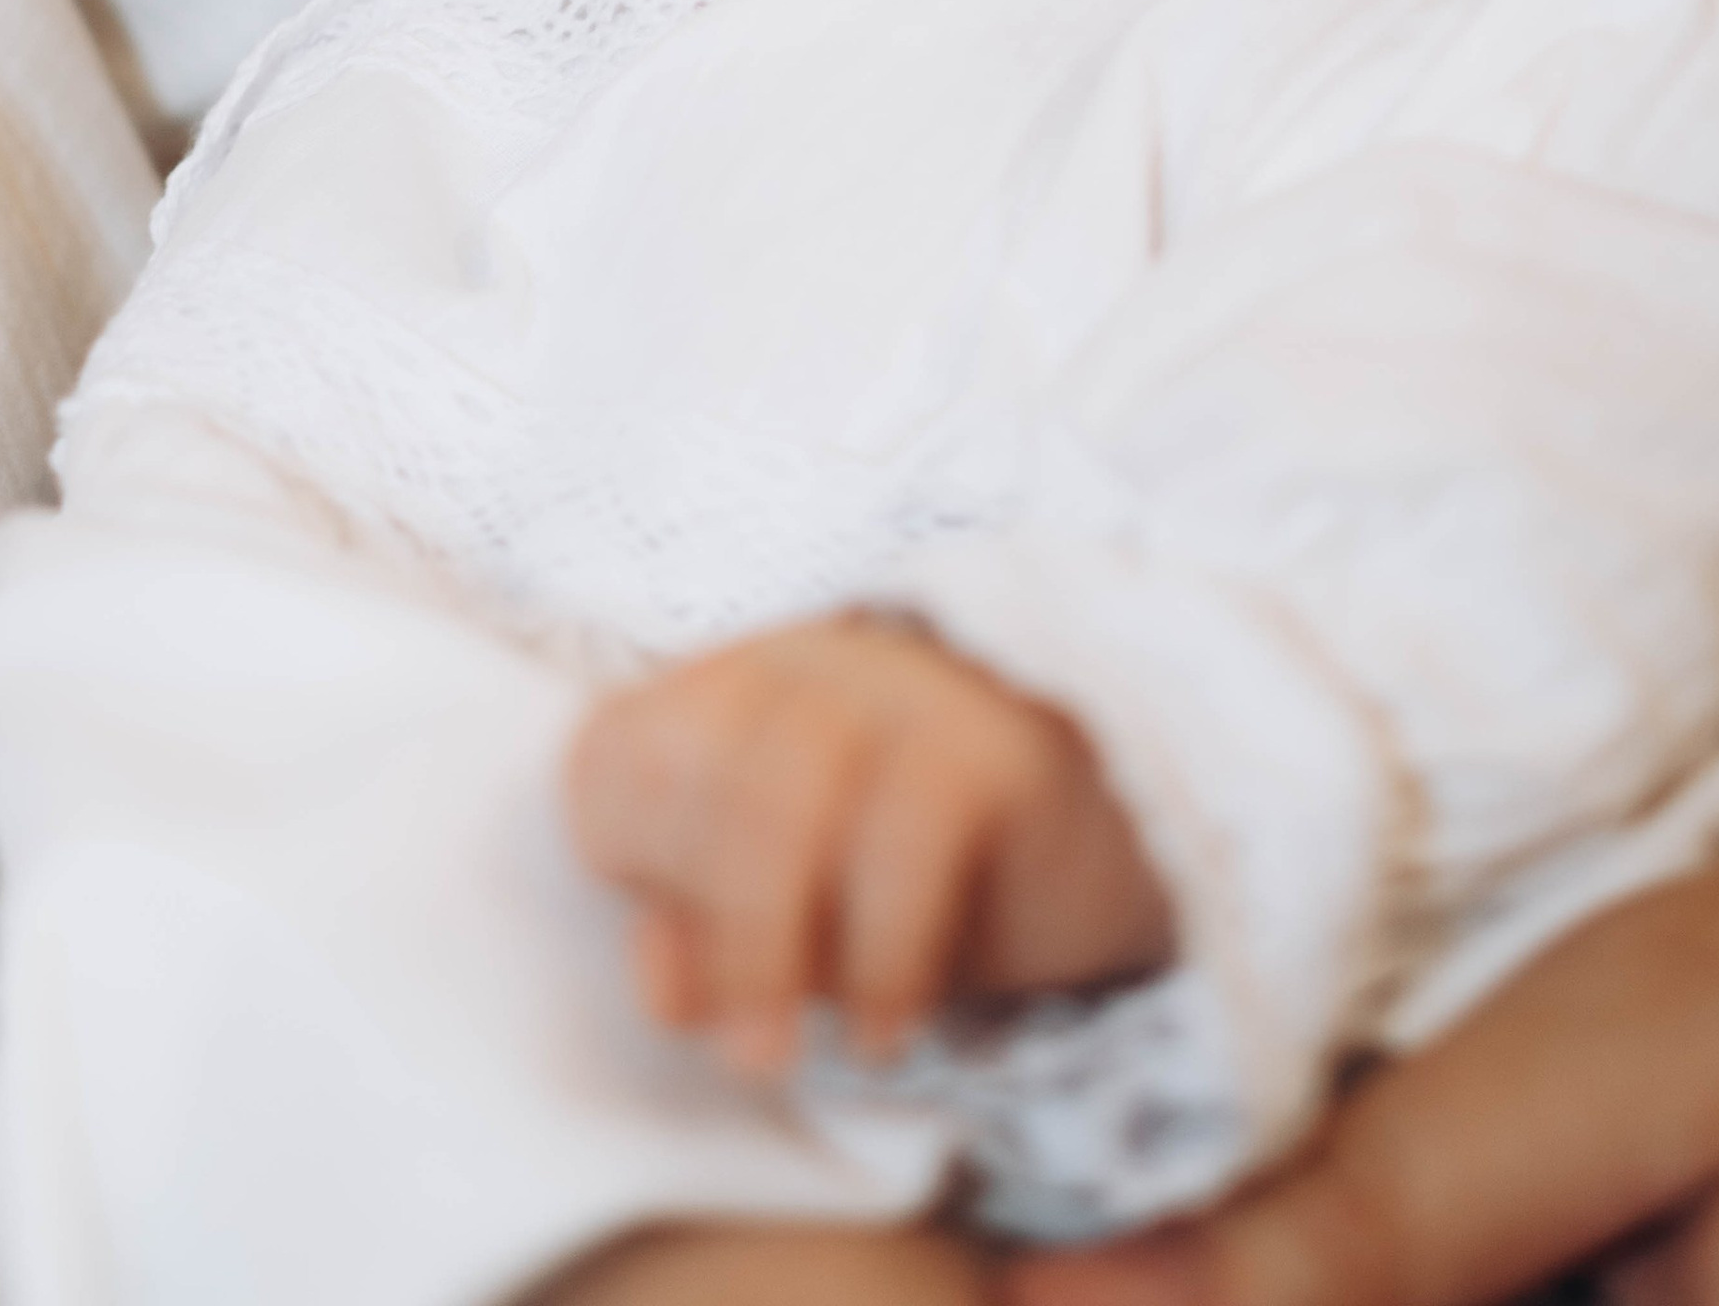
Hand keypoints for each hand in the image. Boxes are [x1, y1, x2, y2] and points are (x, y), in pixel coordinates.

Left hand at [566, 617, 1173, 1066]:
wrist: (1100, 836)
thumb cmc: (904, 882)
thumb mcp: (790, 926)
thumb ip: (706, 943)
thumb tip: (663, 978)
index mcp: (729, 696)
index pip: (619, 752)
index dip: (624, 860)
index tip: (670, 960)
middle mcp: (805, 666)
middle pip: (696, 761)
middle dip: (705, 920)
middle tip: (744, 1049)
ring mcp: (904, 688)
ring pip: (791, 783)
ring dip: (768, 940)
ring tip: (793, 1052)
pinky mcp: (996, 741)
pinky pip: (911, 830)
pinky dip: (883, 951)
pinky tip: (889, 1028)